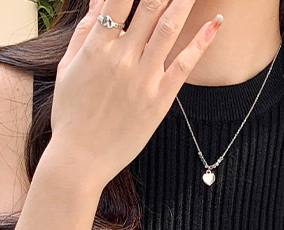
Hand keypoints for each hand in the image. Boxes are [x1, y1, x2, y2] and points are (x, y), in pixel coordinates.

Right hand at [50, 0, 222, 186]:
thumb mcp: (68, 68)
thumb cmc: (71, 116)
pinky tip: (215, 23)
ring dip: (184, 1)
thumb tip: (100, 0)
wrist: (80, 160)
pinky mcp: (160, 100)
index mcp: (96, 47)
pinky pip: (185, 64)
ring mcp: (143, 79)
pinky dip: (202, 41)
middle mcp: (122, 58)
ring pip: (169, 28)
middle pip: (149, 6)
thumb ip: (84, 31)